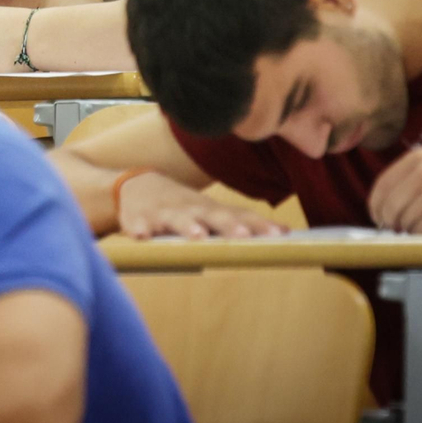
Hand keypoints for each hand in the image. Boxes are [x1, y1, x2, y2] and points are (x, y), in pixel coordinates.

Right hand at [118, 172, 286, 238]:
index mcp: (211, 210)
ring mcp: (164, 212)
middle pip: (213, 216)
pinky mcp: (138, 218)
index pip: (240, 217)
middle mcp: (191, 209)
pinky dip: (139, 229)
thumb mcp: (211, 211)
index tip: (281, 236)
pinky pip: (137, 224)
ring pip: (177, 219)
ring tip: (197, 236)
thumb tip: (286, 232)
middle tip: (245, 237)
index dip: (259, 226)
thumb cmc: (183, 205)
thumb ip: (242, 222)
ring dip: (188, 226)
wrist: (135, 185)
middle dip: (229, 226)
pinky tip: (141, 237)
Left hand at [367, 148, 421, 232]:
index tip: (379, 216)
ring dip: (411, 231)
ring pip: (402, 224)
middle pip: (388, 208)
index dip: (377, 206)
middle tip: (402, 227)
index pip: (381, 187)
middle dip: (392, 222)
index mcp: (420, 158)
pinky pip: (418, 235)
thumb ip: (410, 177)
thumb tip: (381, 202)